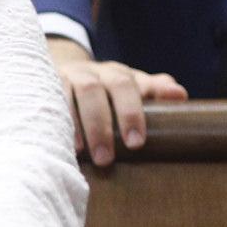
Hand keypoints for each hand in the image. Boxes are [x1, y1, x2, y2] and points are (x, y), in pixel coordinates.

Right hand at [46, 36, 188, 167]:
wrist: (61, 72)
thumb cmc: (104, 90)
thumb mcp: (128, 88)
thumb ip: (153, 91)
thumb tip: (180, 94)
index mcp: (117, 75)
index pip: (130, 85)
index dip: (134, 111)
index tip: (138, 142)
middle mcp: (94, 72)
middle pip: (106, 87)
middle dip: (113, 119)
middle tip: (117, 153)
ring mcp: (69, 76)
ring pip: (82, 92)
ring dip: (88, 122)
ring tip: (90, 154)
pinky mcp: (46, 85)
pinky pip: (53, 98)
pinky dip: (60, 119)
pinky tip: (64, 143)